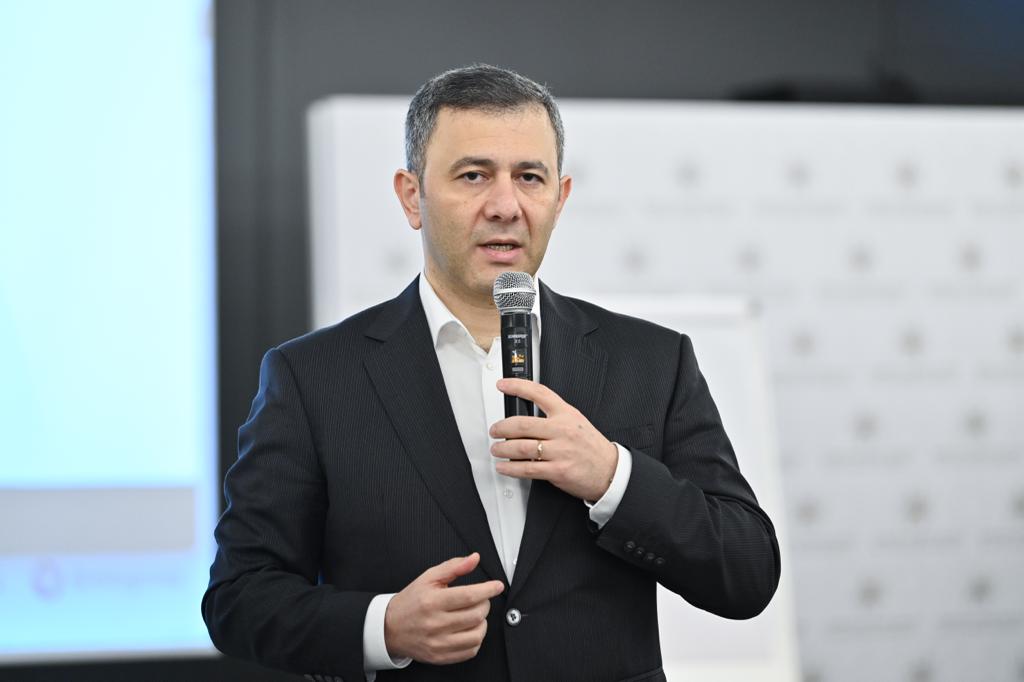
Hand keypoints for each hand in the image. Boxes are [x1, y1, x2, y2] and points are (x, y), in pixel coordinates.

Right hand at [383, 552, 503, 664]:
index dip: (488, 590)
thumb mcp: (428, 578)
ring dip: (482, 623)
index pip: (469, 596)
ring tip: (475, 615)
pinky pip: (470, 651)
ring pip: (477, 635)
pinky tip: (469, 630)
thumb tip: (474, 559)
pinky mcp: (440, 656)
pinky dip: (476, 639)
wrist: (390, 628)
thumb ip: (454, 567)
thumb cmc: (411, 601)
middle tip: (479, 599)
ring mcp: (438, 643)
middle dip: (485, 604)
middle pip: (476, 615)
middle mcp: (435, 624)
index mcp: (432, 602)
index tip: (497, 586)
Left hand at [490, 378, 617, 502]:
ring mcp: (560, 451)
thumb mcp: (576, 421)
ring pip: (521, 447)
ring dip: (503, 448)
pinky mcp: (558, 470)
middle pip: (522, 424)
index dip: (517, 386)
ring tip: (496, 449)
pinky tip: (504, 467)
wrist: (609, 470)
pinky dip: (511, 468)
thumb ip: (553, 417)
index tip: (503, 385)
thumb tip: (524, 419)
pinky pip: (528, 469)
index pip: (539, 393)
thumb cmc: (591, 446)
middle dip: (502, 427)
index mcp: (566, 414)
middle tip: (495, 430)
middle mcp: (562, 430)